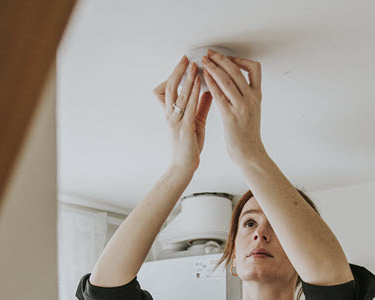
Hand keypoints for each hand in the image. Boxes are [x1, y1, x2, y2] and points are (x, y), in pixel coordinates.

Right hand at [153, 56, 212, 171]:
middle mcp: (170, 114)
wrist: (185, 165)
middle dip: (177, 70)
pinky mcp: (183, 127)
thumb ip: (200, 104)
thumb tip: (208, 89)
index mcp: (171, 112)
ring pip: (177, 94)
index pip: (166, 89)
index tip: (184, 64)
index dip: (173, 76)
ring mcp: (175, 120)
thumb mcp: (195, 120)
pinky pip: (187, 106)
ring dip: (185, 78)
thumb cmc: (189, 144)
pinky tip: (199, 84)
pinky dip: (192, 92)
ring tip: (193, 65)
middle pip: (170, 86)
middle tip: (186, 58)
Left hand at [200, 50, 266, 164]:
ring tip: (204, 62)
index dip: (241, 60)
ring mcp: (242, 107)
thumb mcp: (251, 110)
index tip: (229, 59)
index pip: (255, 68)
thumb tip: (236, 83)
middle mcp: (251, 98)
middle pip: (237, 71)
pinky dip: (210, 83)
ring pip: (227, 80)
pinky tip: (202, 78)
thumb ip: (245, 96)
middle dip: (222, 59)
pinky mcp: (231, 116)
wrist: (249, 152)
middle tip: (210, 53)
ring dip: (213, 68)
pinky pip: (219, 95)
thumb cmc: (247, 133)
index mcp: (257, 96)